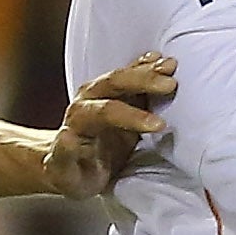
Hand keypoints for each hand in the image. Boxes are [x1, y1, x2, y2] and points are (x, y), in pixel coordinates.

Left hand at [40, 54, 176, 198]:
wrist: (74, 165)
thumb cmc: (72, 174)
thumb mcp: (66, 175)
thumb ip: (64, 158)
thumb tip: (67, 137)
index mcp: (78, 120)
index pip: (104, 112)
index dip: (132, 116)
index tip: (160, 125)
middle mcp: (87, 100)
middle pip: (113, 83)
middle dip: (142, 81)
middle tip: (170, 84)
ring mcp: (102, 94)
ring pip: (123, 75)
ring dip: (147, 69)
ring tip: (171, 65)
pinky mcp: (115, 94)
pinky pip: (130, 75)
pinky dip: (146, 66)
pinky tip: (161, 59)